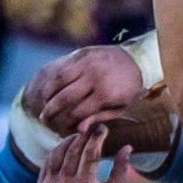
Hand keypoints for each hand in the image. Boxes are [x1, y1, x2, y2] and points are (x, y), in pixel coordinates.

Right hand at [26, 44, 146, 135]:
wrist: (139, 59)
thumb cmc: (128, 89)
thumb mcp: (120, 108)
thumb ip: (98, 118)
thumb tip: (78, 130)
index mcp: (105, 93)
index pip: (78, 112)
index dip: (67, 123)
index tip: (61, 129)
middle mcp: (94, 76)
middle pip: (64, 97)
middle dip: (50, 110)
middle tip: (43, 119)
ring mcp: (87, 62)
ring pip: (59, 79)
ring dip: (48, 93)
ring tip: (44, 103)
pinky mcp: (84, 52)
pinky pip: (64, 66)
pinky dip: (55, 79)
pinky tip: (51, 89)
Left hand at [36, 121, 132, 182]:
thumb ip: (122, 170)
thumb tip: (127, 147)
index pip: (90, 153)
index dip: (97, 137)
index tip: (102, 128)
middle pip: (73, 150)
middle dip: (83, 136)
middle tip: (90, 128)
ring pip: (57, 153)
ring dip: (68, 141)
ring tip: (78, 136)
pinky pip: (47, 162)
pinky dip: (56, 152)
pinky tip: (65, 147)